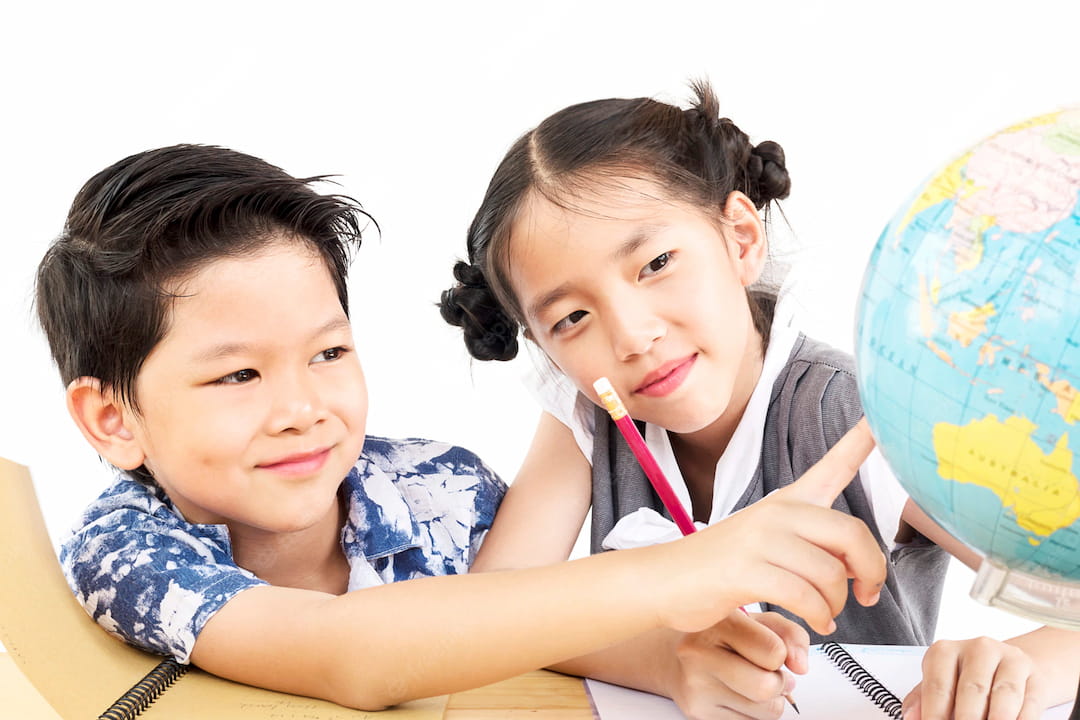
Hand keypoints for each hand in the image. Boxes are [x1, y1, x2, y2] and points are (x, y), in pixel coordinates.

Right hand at [650, 418, 886, 634]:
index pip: (832, 466)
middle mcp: (777, 513)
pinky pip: (804, 597)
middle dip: (871, 571)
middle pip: (851, 533)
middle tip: (867, 594)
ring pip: (829, 573)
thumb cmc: (721, 567)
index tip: (880, 417)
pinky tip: (817, 624)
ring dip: (838, 605)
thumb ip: (815, 546)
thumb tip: (859, 566)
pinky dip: (819, 617)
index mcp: (787, 501)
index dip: (860, 440)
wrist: (665, 580)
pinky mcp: (746, 570)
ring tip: (827, 616)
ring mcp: (759, 540)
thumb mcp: (770, 542)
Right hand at [670, 611, 807, 719]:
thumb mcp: (755, 621)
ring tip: (755, 684)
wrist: (670, 654)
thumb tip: (801, 665)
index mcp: (718, 623)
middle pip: (767, 687)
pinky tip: (739, 695)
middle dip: (780, 684)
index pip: (773, 651)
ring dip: (771, 701)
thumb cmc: (719, 636)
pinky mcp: (697, 712)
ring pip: (765, 712)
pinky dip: (753, 713)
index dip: (783, 655)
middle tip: (773, 674)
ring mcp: (696, 686)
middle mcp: (700, 653)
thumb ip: (788, 633)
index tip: (774, 652)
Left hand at [902, 637, 1049, 719]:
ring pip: (1004, 696)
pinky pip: (1029, 704)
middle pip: (972, 690)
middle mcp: (978, 649)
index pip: (938, 686)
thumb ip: (922, 700)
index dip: (935, 714)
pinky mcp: (1035, 677)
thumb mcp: (940, 683)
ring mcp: (1010, 660)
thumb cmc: (966, 678)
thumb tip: (911, 717)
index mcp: (945, 651)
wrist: (1010, 666)